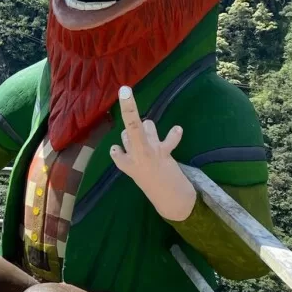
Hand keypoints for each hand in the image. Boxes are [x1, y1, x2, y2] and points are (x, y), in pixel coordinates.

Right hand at [109, 85, 195, 221]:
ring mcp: (150, 153)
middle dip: (129, 109)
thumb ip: (129, 152)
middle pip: (130, 128)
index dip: (118, 150)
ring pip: (147, 127)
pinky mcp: (164, 153)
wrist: (171, 200)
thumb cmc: (152, 183)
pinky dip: (173, 135)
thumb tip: (126, 135)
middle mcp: (135, 156)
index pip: (116, 151)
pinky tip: (177, 130)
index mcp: (126, 165)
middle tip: (124, 91)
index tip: (114, 146)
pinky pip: (169, 140)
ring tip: (156, 145)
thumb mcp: (134, 171)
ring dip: (150, 129)